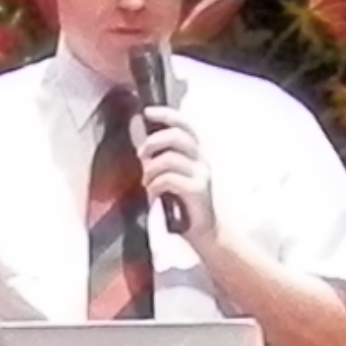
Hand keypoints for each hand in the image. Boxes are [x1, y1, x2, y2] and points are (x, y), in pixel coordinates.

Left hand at [135, 104, 215, 241]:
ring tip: (146, 183)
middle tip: (140, 154)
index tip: (147, 112)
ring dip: (151, 170)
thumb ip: (160, 162)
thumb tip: (140, 147)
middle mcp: (201, 161)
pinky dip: (156, 184)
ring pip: (170, 158)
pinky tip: (154, 193)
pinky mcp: (198, 190)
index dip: (167, 115)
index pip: (185, 125)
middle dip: (153, 141)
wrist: (205, 234)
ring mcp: (202, 175)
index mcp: (195, 155)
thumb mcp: (171, 179)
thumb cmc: (184, 206)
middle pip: (177, 136)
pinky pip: (170, 179)